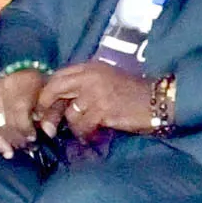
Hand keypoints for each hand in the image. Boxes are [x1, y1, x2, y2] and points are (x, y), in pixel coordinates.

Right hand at [0, 65, 49, 156]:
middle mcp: (3, 87)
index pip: (19, 111)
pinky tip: (4, 150)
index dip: (26, 128)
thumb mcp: (49, 91)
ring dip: (7, 141)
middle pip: (7, 120)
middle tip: (28, 148)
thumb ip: (50, 111)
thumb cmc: (40, 80)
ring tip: (17, 151)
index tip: (34, 138)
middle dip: (18, 138)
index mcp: (22, 83)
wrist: (20, 63)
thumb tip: (48, 132)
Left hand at [34, 60, 164, 140]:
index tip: (43, 106)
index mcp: (91, 67)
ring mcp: (96, 92)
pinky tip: (94, 135)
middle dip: (47, 107)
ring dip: (74, 127)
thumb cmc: (133, 93)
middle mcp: (91, 76)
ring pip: (70, 113)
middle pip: (56, 89)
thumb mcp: (107, 81)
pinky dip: (86, 134)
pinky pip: (83, 126)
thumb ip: (84, 86)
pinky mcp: (103, 110)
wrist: (158, 100)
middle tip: (46, 124)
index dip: (47, 92)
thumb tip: (59, 103)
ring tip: (85, 131)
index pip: (58, 76)